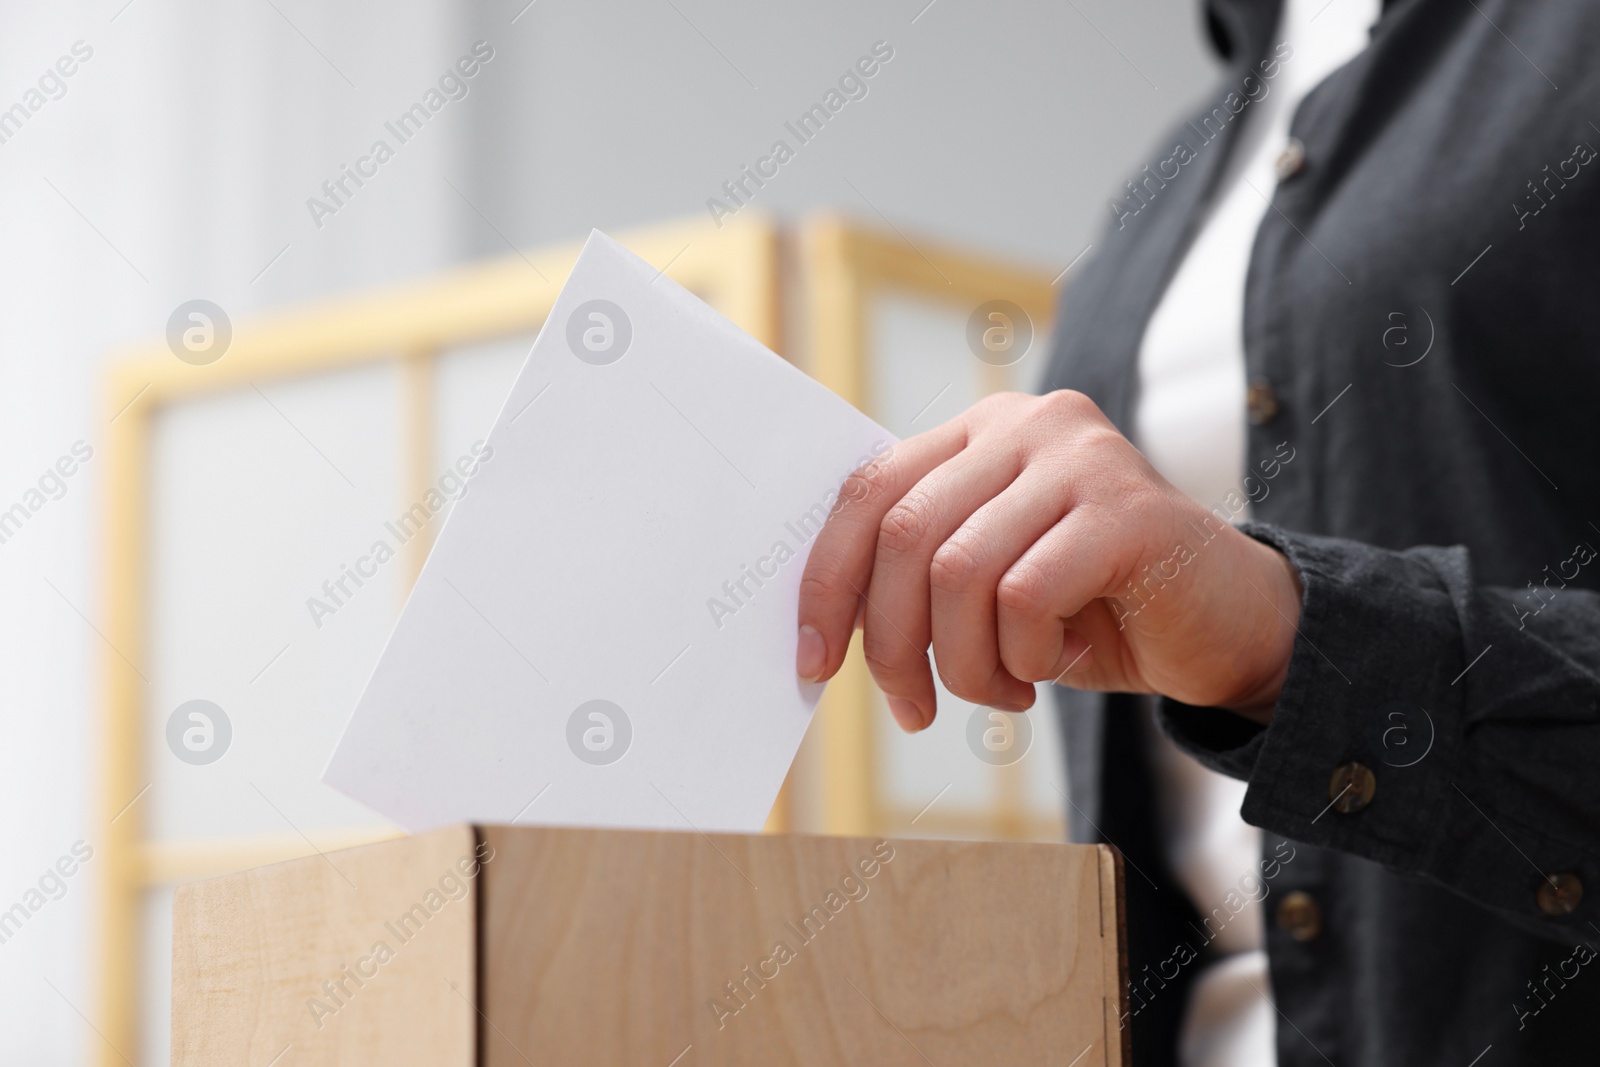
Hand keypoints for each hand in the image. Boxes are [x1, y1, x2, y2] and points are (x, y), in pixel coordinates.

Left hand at [795, 390, 1302, 730]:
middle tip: (911, 709)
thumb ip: (919, 575)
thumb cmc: (1094, 611)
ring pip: (960, 573)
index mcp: (978, 431)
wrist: (1228, 625)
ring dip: (965, 663)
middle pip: (905, 534)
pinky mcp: (1128, 510)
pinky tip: (1055, 666)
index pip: (868, 492)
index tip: (813, 661)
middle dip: (891, 642)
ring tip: (1003, 692)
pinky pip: (1026, 596)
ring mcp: (1081, 458)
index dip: (828, 581)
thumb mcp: (989, 583)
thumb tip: (821, 630)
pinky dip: (1025, 656)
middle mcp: (1026, 424)